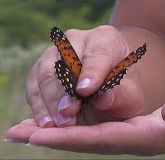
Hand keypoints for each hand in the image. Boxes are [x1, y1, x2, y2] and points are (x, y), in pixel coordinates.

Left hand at [5, 73, 164, 154]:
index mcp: (150, 137)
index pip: (101, 140)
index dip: (67, 138)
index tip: (35, 136)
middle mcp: (135, 140)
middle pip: (83, 141)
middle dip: (48, 138)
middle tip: (13, 133)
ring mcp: (130, 134)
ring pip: (83, 135)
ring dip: (52, 131)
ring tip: (23, 128)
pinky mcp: (129, 125)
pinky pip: (92, 127)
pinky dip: (68, 124)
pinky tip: (53, 120)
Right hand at [26, 25, 147, 126]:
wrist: (109, 92)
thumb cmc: (123, 92)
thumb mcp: (131, 96)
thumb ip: (120, 95)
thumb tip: (102, 98)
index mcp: (105, 39)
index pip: (97, 53)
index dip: (91, 72)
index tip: (85, 92)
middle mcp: (76, 40)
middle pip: (64, 62)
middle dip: (64, 92)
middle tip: (67, 117)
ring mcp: (54, 52)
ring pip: (44, 73)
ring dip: (48, 101)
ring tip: (54, 125)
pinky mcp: (39, 69)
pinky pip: (33, 85)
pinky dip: (37, 105)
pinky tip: (44, 123)